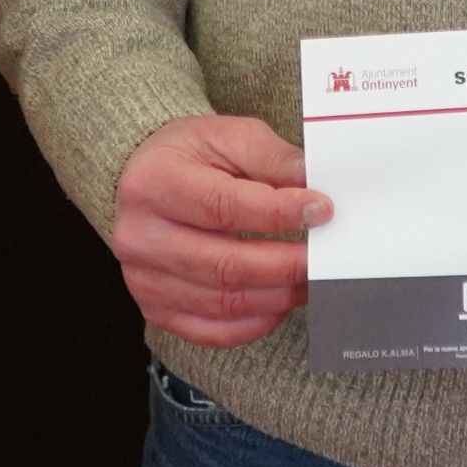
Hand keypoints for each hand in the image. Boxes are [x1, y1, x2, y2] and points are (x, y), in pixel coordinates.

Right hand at [111, 116, 330, 348]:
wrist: (145, 182)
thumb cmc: (190, 156)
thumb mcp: (229, 136)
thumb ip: (272, 159)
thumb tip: (314, 185)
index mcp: (154, 184)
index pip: (222, 206)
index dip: (277, 213)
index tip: (320, 211)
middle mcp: (141, 237)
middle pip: (224, 265)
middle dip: (285, 266)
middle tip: (325, 259)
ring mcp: (144, 279)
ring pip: (222, 303)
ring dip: (277, 296)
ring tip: (310, 280)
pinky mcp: (156, 308)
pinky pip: (212, 331)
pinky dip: (254, 323)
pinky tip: (279, 303)